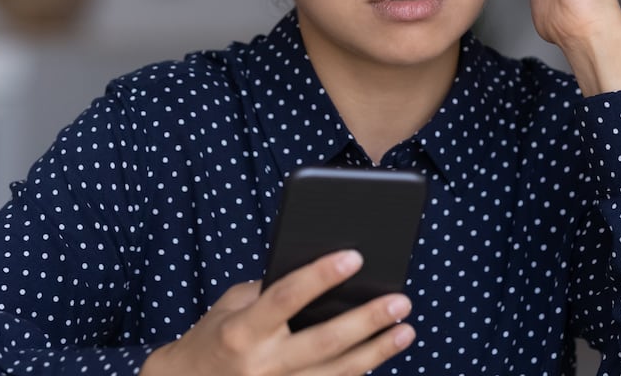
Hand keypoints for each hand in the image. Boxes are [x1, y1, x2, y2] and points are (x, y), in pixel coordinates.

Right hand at [142, 250, 414, 375]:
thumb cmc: (214, 338)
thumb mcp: (231, 307)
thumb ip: (271, 292)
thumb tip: (324, 278)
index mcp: (242, 331)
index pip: (286, 297)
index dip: (321, 275)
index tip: (355, 256)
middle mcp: (261, 365)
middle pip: (324, 341)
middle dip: (366, 320)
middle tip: (400, 301)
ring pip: (337, 373)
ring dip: (376, 351)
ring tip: (405, 330)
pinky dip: (356, 373)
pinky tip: (379, 356)